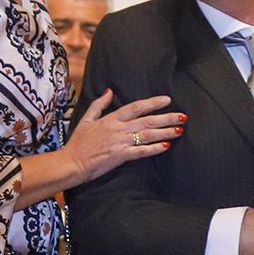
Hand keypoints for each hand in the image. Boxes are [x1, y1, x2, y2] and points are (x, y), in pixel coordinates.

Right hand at [64, 89, 181, 182]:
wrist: (71, 163)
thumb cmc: (78, 143)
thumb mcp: (87, 119)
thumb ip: (99, 104)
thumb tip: (110, 91)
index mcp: (111, 119)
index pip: (136, 107)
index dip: (152, 103)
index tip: (167, 100)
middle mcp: (118, 129)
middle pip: (147, 120)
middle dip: (166, 118)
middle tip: (183, 116)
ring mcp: (120, 142)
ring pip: (147, 135)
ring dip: (165, 132)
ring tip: (179, 130)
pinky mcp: (120, 156)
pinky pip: (141, 151)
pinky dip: (154, 148)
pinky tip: (166, 146)